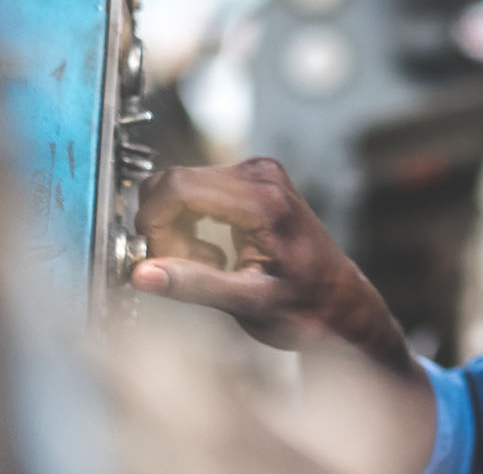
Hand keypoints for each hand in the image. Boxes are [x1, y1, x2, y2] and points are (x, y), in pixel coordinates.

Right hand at [132, 158, 415, 378]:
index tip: (154, 259)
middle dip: (164, 229)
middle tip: (182, 269)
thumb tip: (142, 274)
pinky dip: (190, 226)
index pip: (177, 187)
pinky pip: (195, 194)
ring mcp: (257, 175)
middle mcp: (260, 176)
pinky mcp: (250, 183)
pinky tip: (215, 257)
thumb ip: (195, 285)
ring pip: (179, 189)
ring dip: (176, 231)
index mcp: (263, 200)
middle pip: (173, 184)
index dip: (153, 223)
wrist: (340, 303)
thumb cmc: (307, 307)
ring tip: (206, 267)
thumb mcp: (249, 304)